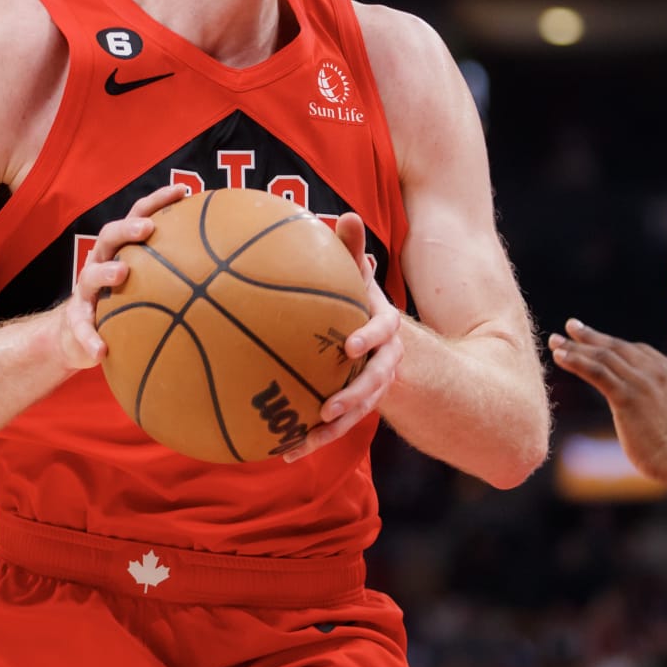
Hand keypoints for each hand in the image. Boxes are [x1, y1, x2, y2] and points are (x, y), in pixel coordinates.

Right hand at [57, 183, 190, 369]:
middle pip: (108, 236)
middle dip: (127, 229)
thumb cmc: (123, 302)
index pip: (138, 217)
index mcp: (120, 251)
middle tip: (147, 229)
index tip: (183, 190)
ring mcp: (84, 293)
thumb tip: (232, 267)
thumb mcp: (147, 284)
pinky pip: (82, 330)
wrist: (76, 336)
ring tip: (121, 274)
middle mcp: (100, 264)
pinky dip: (90, 339)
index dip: (157, 202)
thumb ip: (177, 272)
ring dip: (104, 273)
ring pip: (88, 276)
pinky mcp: (77, 322)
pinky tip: (101, 350)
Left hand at [282, 212, 402, 463]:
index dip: (371, 338)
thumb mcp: (356, 275)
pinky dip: (310, 439)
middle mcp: (384, 360)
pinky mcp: (353, 408)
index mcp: (385, 326)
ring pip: (358, 413)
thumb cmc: (356, 300)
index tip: (351, 346)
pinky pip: (334, 427)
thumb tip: (346, 214)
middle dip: (355, 396)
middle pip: (377, 381)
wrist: (374, 338)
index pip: (384, 330)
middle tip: (330, 407)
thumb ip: (351, 250)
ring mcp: (371, 387)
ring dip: (334, 429)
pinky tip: (281, 452)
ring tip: (307, 438)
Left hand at [549, 318, 666, 484]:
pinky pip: (596, 371)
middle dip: (590, 336)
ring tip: (555, 341)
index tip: (593, 338)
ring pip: (603, 356)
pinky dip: (576, 361)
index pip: (635, 349)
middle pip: (616, 346)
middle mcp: (657, 369)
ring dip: (575, 347)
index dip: (610, 342)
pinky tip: (559, 356)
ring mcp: (642, 381)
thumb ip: (663, 393)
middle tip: (570, 325)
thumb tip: (648, 396)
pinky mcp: (627, 395)